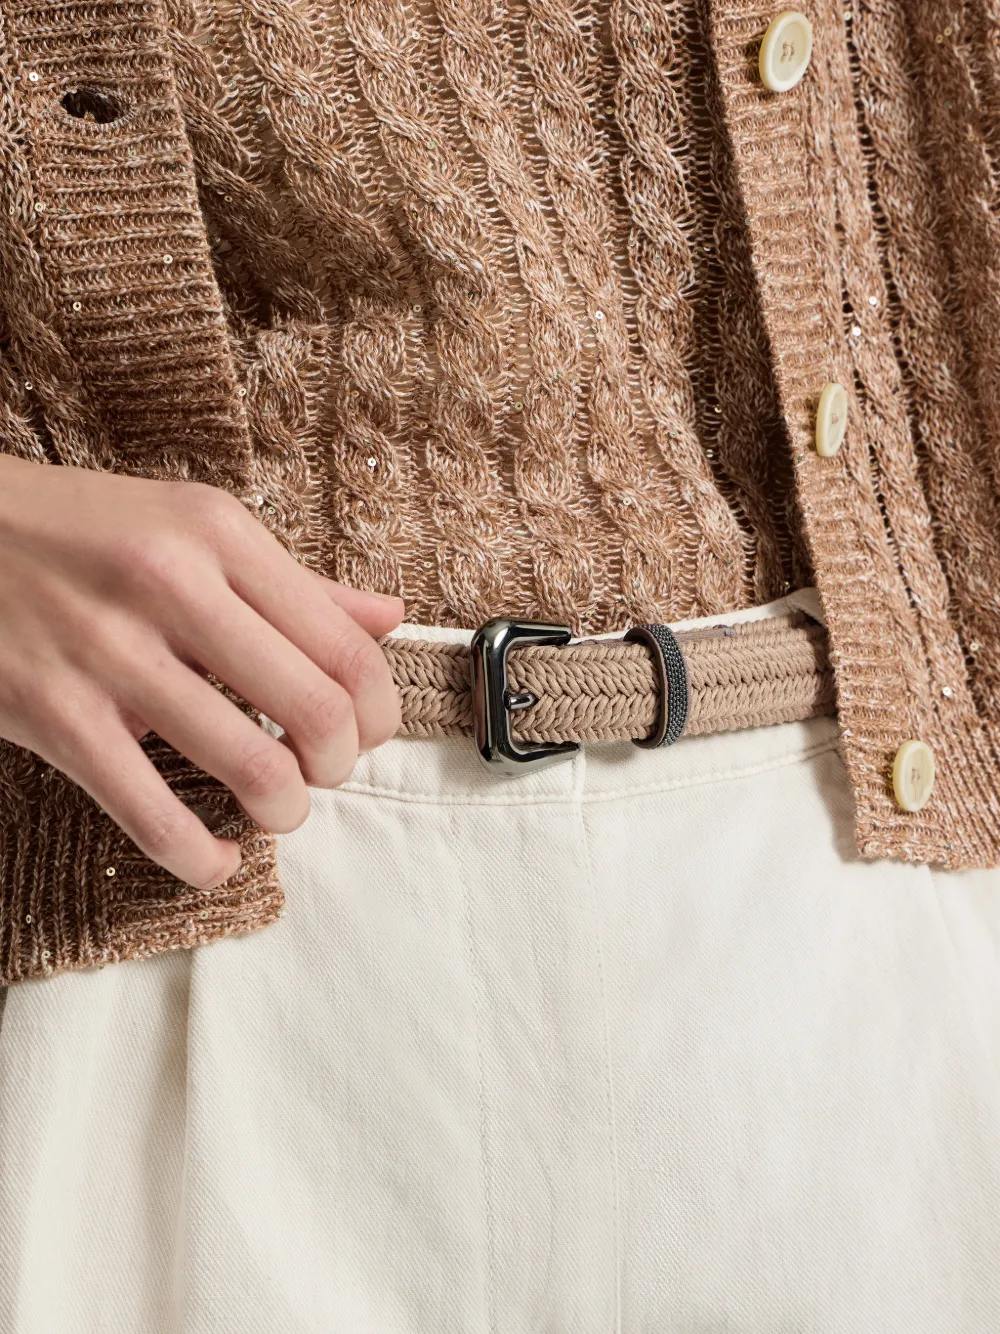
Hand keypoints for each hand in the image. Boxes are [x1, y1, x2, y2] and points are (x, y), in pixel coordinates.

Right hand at [0, 455, 404, 888]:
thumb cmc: (78, 530)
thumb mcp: (191, 526)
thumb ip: (294, 580)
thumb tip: (388, 619)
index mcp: (218, 535)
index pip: (345, 645)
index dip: (379, 710)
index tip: (367, 733)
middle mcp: (172, 586)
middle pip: (316, 710)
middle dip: (339, 765)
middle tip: (321, 773)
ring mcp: (109, 652)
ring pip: (251, 767)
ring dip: (285, 813)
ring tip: (275, 811)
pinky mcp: (53, 713)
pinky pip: (153, 815)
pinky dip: (202, 859)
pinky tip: (214, 859)